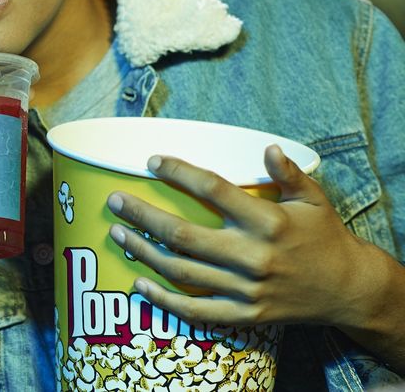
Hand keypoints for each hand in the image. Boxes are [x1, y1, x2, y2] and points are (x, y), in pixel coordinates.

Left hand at [107, 145, 384, 330]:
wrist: (348, 290)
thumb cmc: (324, 237)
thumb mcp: (313, 199)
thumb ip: (288, 173)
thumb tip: (267, 147)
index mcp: (268, 222)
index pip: (214, 190)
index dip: (180, 173)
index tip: (152, 162)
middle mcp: (254, 256)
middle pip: (184, 235)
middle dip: (143, 216)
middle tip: (114, 200)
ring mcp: (247, 289)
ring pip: (182, 271)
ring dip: (144, 252)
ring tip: (117, 233)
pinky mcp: (245, 314)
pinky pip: (196, 311)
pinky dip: (164, 300)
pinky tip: (139, 283)